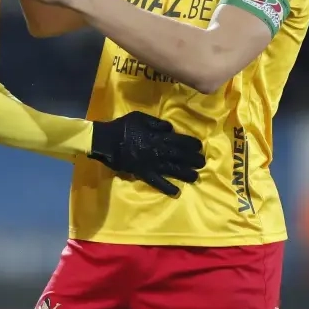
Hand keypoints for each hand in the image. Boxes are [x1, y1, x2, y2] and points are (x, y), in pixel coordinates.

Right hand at [89, 111, 205, 195]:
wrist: (106, 141)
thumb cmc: (123, 127)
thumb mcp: (140, 117)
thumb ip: (156, 122)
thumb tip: (170, 128)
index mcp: (158, 136)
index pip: (179, 140)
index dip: (191, 144)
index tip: (199, 147)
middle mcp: (158, 151)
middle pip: (180, 156)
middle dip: (193, 159)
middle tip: (202, 163)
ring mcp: (152, 163)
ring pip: (173, 169)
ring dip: (186, 173)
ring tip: (196, 177)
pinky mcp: (143, 173)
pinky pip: (157, 182)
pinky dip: (167, 188)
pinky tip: (176, 192)